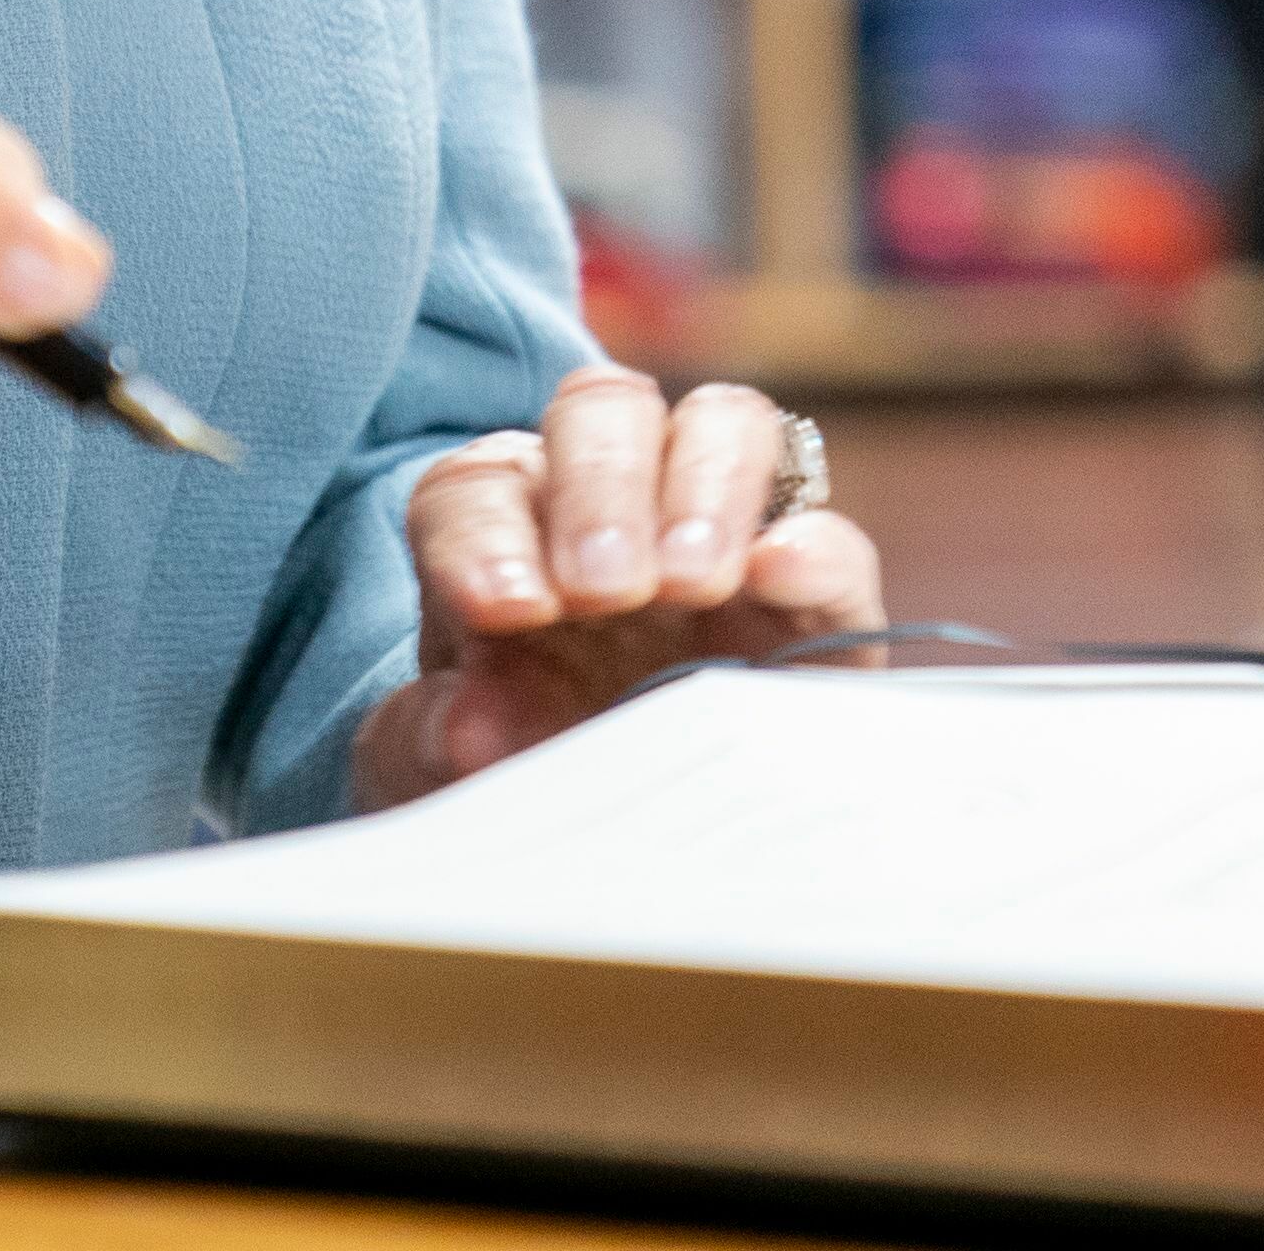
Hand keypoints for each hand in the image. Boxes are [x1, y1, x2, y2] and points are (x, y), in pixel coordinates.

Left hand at [349, 367, 886, 811]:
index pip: (476, 489)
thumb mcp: (450, 771)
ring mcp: (721, 538)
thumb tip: (468, 727)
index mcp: (504, 539)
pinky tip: (777, 575)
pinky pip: (829, 533)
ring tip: (691, 584)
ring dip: (703, 487)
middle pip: (599, 411)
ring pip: (722, 423)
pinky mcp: (816, 601)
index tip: (506, 608)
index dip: (483, 534)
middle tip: (604, 590)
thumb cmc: (519, 778)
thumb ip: (434, 740)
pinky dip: (811, 545)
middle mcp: (611, 509)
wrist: (635, 851)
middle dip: (598, 487)